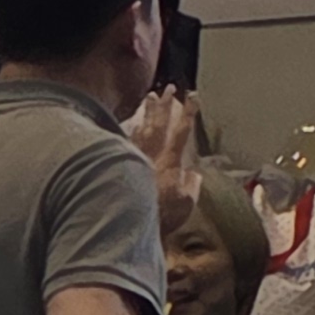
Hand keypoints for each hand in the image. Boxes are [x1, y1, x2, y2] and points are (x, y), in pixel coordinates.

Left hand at [130, 90, 200, 227]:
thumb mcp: (186, 204)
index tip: (192, 96)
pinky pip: (128, 141)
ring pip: (142, 129)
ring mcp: (134, 159)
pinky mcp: (120, 166)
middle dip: (165, 105)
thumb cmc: (162, 216)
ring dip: (148, 112)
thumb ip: (191, 185)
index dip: (188, 113)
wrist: (128, 225)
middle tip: (169, 88)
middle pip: (159, 124)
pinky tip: (134, 123)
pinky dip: (133, 129)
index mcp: (170, 162)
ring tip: (150, 96)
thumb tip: (193, 173)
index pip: (181, 132)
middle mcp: (151, 156)